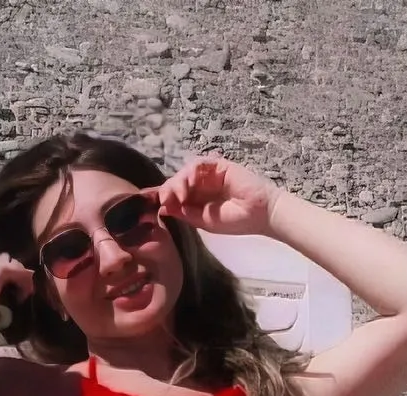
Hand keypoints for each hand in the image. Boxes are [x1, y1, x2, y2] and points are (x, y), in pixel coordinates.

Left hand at [147, 156, 279, 236]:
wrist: (260, 214)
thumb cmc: (236, 220)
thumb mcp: (204, 221)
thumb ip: (185, 213)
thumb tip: (163, 207)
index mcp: (197, 200)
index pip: (174, 195)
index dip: (160, 196)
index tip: (145, 202)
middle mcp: (200, 185)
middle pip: (176, 182)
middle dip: (167, 190)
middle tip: (164, 200)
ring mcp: (209, 174)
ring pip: (184, 172)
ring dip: (177, 183)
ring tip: (179, 196)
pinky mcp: (218, 165)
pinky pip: (198, 164)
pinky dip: (190, 173)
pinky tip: (188, 184)